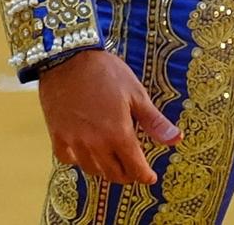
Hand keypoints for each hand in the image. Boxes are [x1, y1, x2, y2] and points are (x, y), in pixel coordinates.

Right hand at [37, 49, 180, 185]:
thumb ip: (154, 121)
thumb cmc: (105, 71)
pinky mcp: (57, 135)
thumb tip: (176, 139)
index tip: (150, 177)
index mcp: (118, 133)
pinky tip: (85, 151)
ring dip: (104, 169)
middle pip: (114, 174)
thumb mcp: (135, 92)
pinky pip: (68, 160)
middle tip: (133, 169)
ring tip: (111, 160)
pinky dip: (78, 161)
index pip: (135, 168)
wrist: (68, 56)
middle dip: (127, 175)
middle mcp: (96, 143)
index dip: (144, 175)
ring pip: (92, 170)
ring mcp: (74, 141)